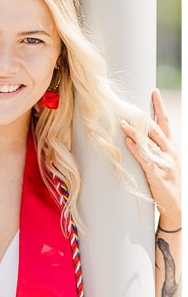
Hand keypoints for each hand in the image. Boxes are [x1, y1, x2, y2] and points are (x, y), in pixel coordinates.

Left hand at [120, 89, 180, 226]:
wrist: (174, 204)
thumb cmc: (165, 180)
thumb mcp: (162, 160)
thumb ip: (152, 146)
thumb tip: (135, 131)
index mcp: (170, 146)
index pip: (165, 122)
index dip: (159, 107)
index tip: (154, 92)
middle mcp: (169, 151)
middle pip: (156, 129)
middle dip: (144, 116)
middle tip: (131, 104)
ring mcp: (164, 162)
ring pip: (149, 143)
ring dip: (135, 132)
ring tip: (123, 122)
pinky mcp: (156, 174)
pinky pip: (145, 159)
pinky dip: (136, 150)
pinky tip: (128, 142)